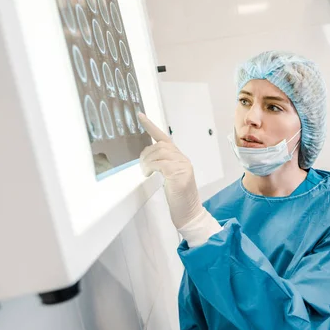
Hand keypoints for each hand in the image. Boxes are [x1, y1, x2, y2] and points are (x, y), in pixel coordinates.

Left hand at [138, 113, 203, 228]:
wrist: (189, 214)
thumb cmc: (178, 198)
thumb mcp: (169, 179)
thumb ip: (162, 166)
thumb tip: (147, 160)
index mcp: (180, 159)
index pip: (165, 138)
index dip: (151, 126)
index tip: (140, 115)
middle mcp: (183, 160)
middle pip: (161, 145)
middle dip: (146, 153)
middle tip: (142, 166)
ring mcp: (183, 167)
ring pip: (160, 153)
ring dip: (148, 161)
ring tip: (145, 172)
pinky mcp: (180, 175)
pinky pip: (161, 164)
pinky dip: (152, 167)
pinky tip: (150, 174)